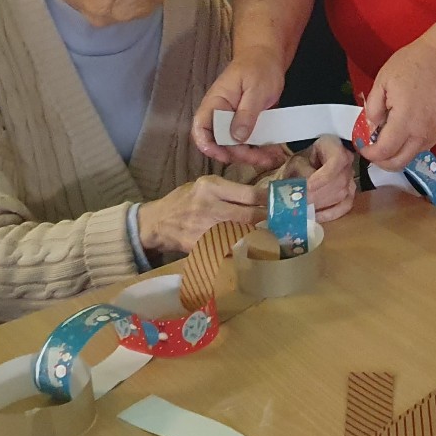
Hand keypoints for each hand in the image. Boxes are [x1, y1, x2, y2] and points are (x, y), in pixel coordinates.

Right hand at [138, 176, 267, 253]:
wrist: (156, 222)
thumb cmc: (184, 200)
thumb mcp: (204, 185)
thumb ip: (229, 190)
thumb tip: (259, 197)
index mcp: (211, 187)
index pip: (248, 194)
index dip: (266, 200)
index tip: (278, 203)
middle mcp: (209, 206)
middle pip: (248, 216)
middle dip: (266, 220)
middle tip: (279, 222)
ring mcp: (204, 227)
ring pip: (241, 233)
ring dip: (257, 236)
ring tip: (269, 236)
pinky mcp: (200, 245)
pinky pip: (227, 248)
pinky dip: (240, 249)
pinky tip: (249, 249)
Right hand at [192, 44, 289, 166]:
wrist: (268, 57)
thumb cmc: (259, 67)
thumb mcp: (256, 89)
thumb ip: (246, 113)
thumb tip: (237, 138)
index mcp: (216, 103)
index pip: (201, 127)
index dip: (207, 145)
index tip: (223, 156)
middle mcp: (221, 115)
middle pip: (221, 142)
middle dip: (240, 155)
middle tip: (263, 159)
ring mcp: (234, 120)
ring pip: (236, 146)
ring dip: (252, 156)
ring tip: (273, 159)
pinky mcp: (247, 124)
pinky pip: (249, 141)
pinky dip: (260, 149)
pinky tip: (274, 153)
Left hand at [278, 135, 358, 222]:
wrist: (307, 165)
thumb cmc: (303, 160)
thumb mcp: (297, 162)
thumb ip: (302, 173)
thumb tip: (306, 190)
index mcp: (334, 146)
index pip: (337, 160)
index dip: (324, 176)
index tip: (308, 186)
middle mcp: (348, 161)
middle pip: (339, 181)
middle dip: (318, 194)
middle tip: (301, 202)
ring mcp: (351, 178)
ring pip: (342, 194)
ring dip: (322, 203)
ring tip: (305, 208)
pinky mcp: (350, 193)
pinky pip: (345, 206)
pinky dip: (331, 213)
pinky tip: (316, 216)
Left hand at [359, 40, 435, 170]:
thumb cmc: (413, 65)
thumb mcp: (383, 80)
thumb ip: (373, 107)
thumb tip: (372, 127)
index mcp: (404, 121)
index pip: (384, 152)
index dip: (369, 154)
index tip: (362, 146)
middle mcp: (421, 133)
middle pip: (399, 163)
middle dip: (381, 162)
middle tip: (373, 149)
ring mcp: (434, 133)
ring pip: (411, 157)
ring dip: (396, 154)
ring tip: (388, 137)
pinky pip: (422, 147)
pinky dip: (409, 146)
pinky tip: (404, 131)